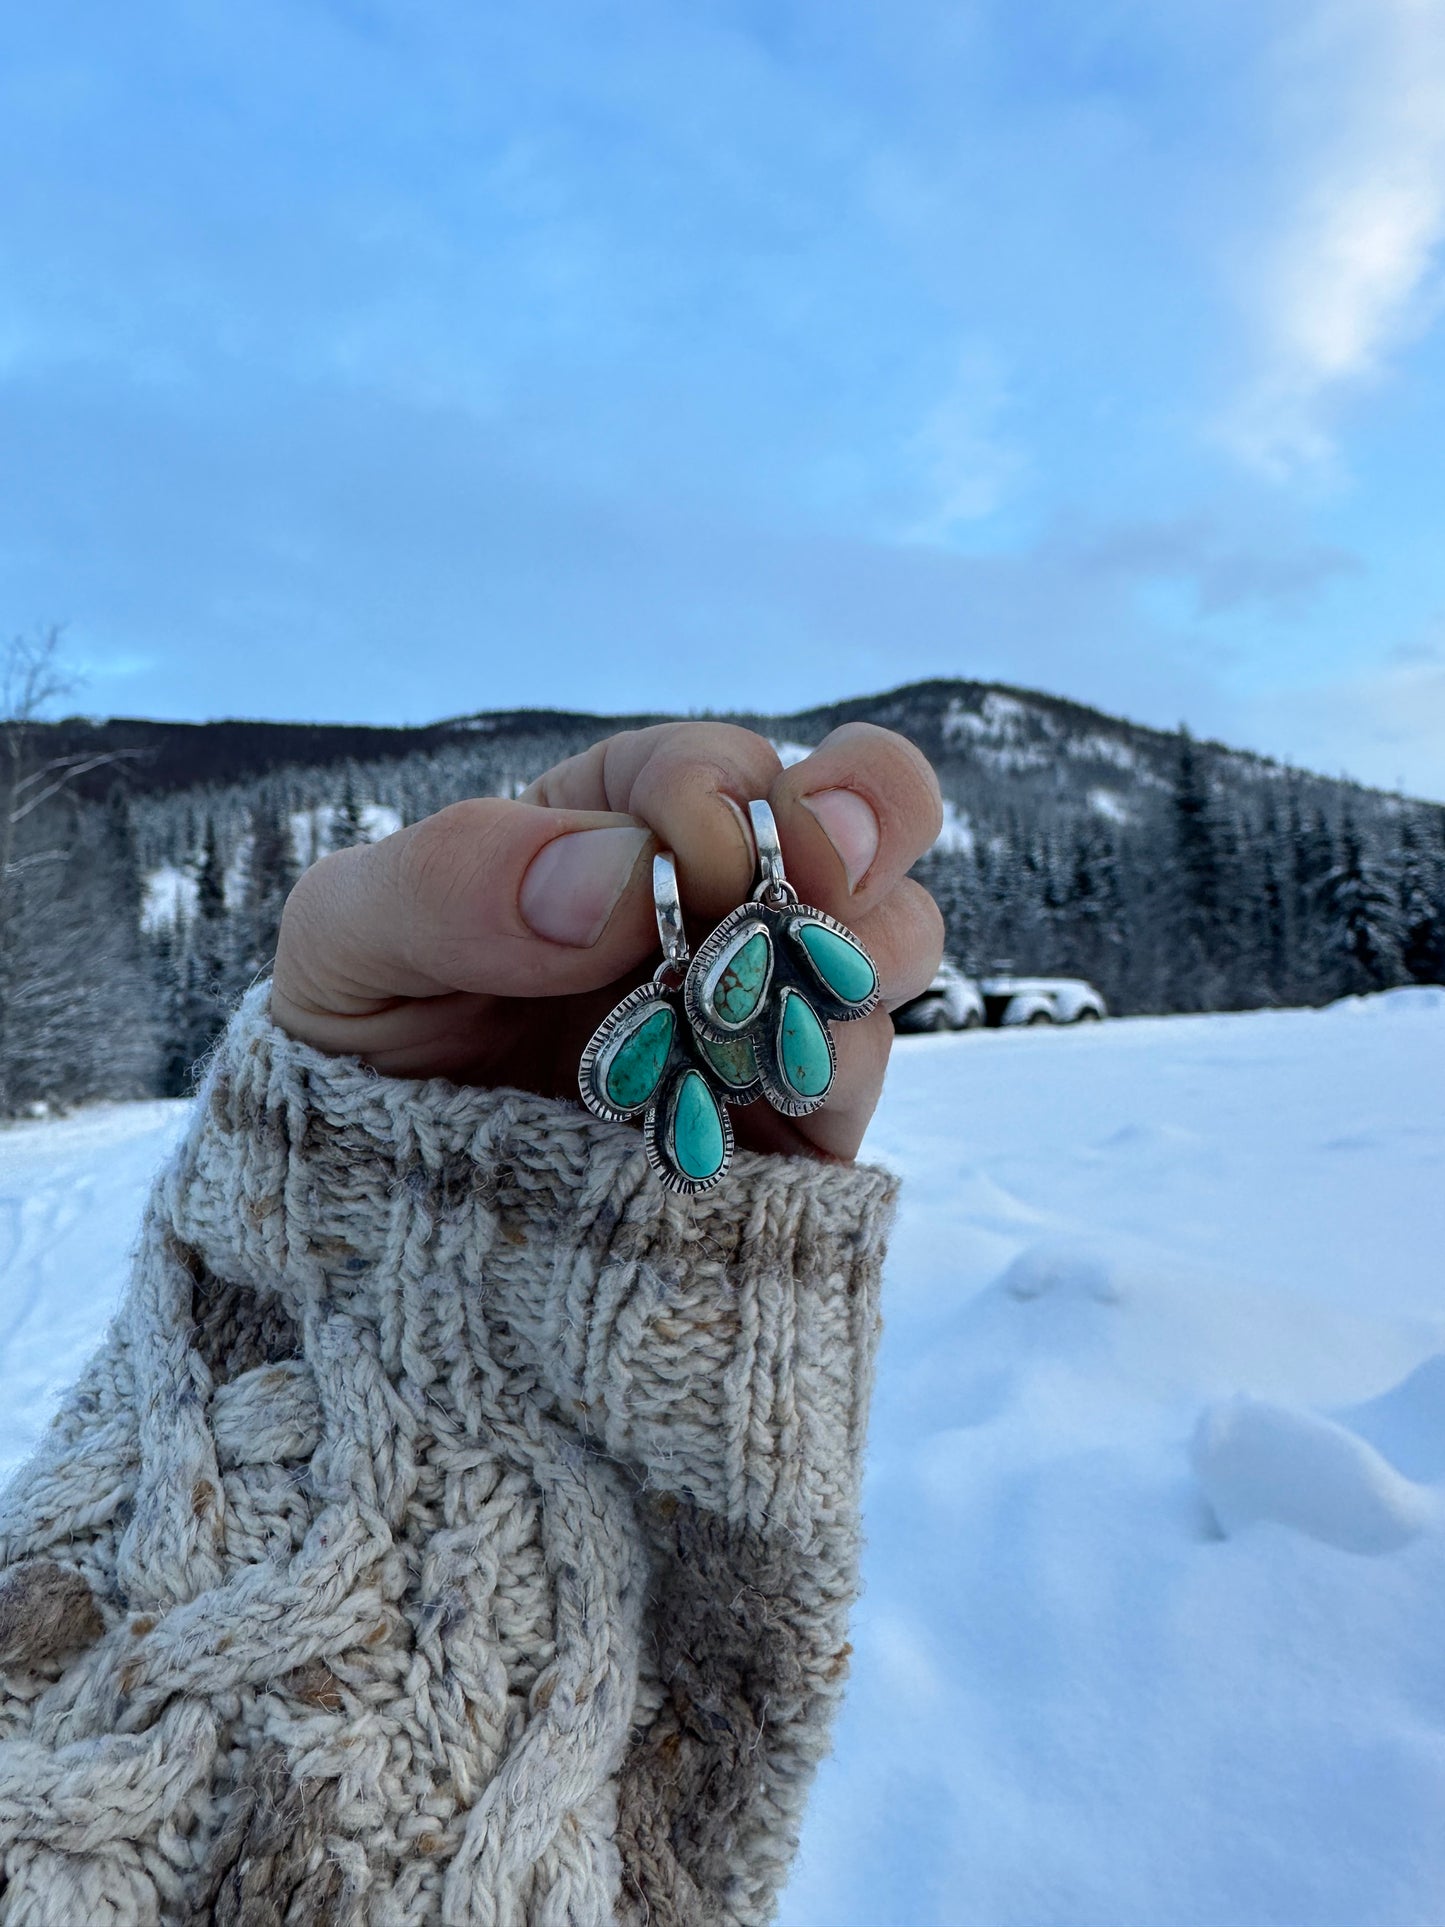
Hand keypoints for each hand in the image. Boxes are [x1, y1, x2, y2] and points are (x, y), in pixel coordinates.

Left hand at [270, 722, 943, 1160]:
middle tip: (829, 864)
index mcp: (615, 832)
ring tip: (761, 1011)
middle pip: (860, 809)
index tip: (677, 865)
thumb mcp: (349, 943)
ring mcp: (764, 1014)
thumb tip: (619, 872)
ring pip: (891, 937)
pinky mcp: (793, 1130)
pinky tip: (763, 1090)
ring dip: (855, 952)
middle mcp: (713, 910)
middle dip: (869, 811)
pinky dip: (834, 1066)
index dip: (714, 795)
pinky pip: (860, 1074)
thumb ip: (452, 879)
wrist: (374, 1232)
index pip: (712, 765)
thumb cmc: (362, 1055)